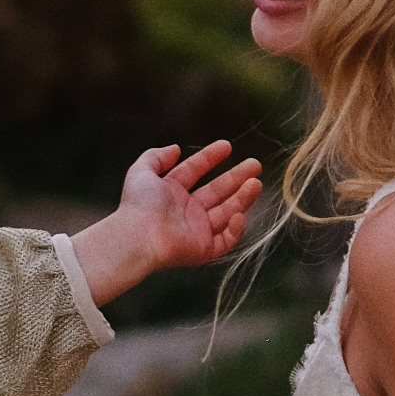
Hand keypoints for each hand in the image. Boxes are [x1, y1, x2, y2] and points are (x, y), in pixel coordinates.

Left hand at [69, 142, 262, 304]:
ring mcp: (197, 230)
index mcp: (172, 192)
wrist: (138, 236)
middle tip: (255, 164)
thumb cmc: (138, 205)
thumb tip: (175, 148)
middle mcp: (187, 210)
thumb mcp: (141, 172)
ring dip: (243, 198)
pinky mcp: (204, 249)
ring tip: (256, 183)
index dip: (210, 158)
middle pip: (218, 191)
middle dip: (237, 177)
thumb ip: (156, 157)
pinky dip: (236, 228)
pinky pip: (226, 240)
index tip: (227, 146)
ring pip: (227, 212)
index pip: (195, 171)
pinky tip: (239, 214)